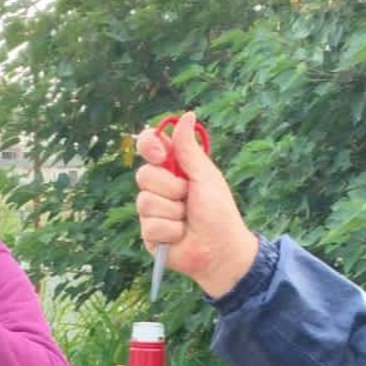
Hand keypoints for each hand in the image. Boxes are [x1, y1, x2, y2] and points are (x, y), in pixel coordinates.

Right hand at [135, 111, 258, 297]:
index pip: (148, 146)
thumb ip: (189, 149)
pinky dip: (171, 231)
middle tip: (188, 197)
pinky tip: (181, 235)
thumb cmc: (219, 213)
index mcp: (173, 169)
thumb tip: (186, 115)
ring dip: (173, 212)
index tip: (160, 155)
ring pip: (145, 202)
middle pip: (144, 175)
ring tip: (187, 220)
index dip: (149, 146)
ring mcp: (152, 211)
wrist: (221, 250)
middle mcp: (160, 188)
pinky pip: (149, 225)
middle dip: (170, 187)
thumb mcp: (205, 176)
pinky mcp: (149, 234)